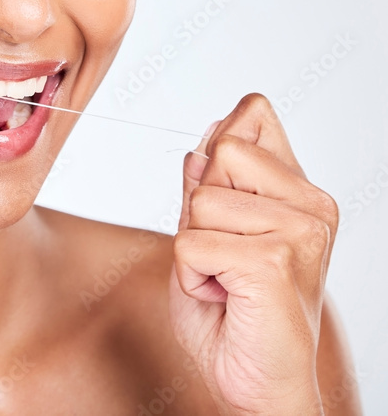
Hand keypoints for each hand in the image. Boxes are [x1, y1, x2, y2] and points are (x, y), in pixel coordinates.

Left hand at [169, 93, 338, 415]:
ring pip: (199, 203)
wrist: (257, 384)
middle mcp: (309, 205)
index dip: (216, 154)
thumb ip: (205, 190)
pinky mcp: (275, 260)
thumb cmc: (232, 316)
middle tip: (223, 257)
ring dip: (193, 248)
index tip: (225, 209)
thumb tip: (200, 146)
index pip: (251, 116)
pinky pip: (191, 244)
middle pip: (219, 154)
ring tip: (224, 280)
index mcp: (299, 191)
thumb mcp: (205, 236)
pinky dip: (191, 276)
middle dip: (199, 208)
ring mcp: (298, 231)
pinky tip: (224, 298)